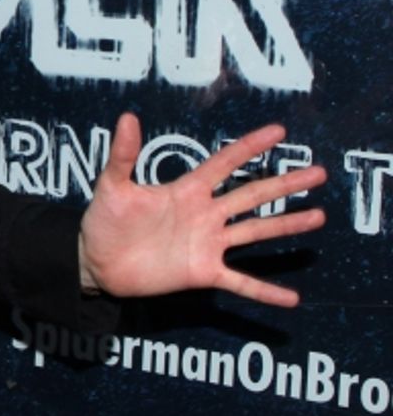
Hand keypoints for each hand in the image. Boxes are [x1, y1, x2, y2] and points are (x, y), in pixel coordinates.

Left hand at [78, 113, 325, 306]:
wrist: (96, 262)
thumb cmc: (104, 221)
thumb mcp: (112, 187)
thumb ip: (123, 156)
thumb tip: (128, 117)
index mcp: (186, 191)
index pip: (224, 164)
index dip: (249, 147)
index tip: (278, 131)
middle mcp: (204, 214)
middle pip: (252, 195)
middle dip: (284, 184)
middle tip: (318, 173)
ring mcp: (207, 243)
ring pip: (255, 232)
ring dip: (286, 226)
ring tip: (319, 216)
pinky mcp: (202, 272)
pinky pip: (239, 282)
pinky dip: (264, 290)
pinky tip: (291, 298)